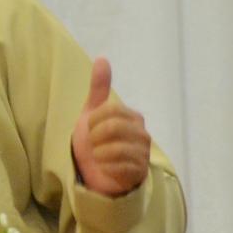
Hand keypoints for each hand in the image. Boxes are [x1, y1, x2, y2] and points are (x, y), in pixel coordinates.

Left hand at [71, 57, 150, 196]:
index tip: (90, 129)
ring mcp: (142, 154)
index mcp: (133, 117)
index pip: (111, 110)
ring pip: (116, 148)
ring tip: (98, 157)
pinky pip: (120, 167)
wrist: (93, 173)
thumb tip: (102, 58)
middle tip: (93, 145)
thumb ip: (99, 88)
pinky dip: (105, 167)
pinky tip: (104, 168)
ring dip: (98, 154)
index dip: (93, 120)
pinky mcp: (139, 173)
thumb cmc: (95, 142)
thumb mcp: (92, 113)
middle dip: (95, 137)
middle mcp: (142, 134)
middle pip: (113, 128)